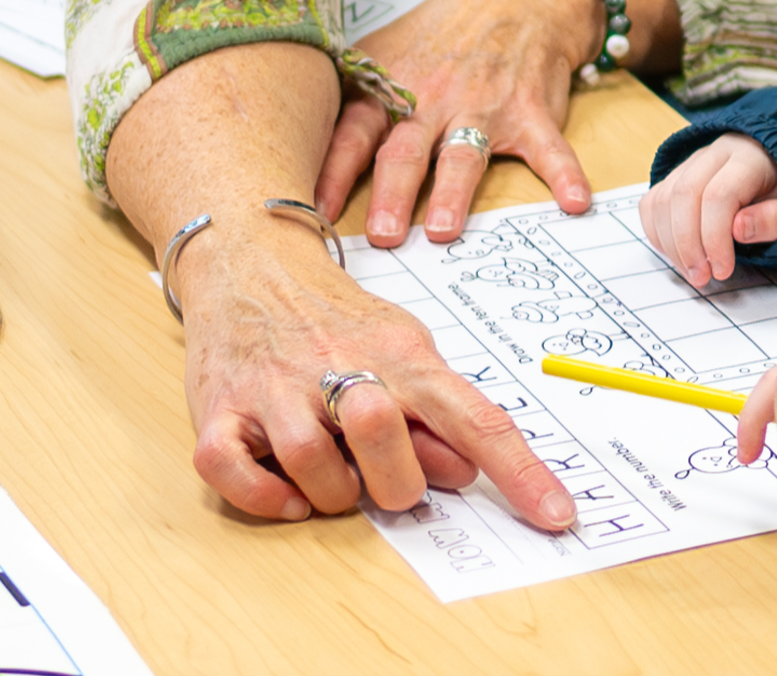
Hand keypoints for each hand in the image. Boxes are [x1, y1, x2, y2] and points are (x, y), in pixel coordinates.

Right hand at [170, 215, 578, 532]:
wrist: (247, 258)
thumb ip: (435, 414)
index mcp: (399, 356)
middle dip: (395, 484)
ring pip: (312, 464)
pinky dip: (263, 498)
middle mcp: (336, 365)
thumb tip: (465, 472)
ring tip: (333, 477)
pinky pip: (230, 471)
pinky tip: (287, 494)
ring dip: (332, 495)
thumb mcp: (400, 348)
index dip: (519, 472)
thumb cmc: (334, 318)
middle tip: (384, 475)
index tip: (557, 518)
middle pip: (384, 441)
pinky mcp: (218, 407)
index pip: (473, 418)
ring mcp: (273, 387)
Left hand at [318, 0, 600, 245]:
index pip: (352, 135)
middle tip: (381, 235)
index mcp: (389, 89)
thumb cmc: (440, 36)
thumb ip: (348, 99)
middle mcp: (432, 100)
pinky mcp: (529, 114)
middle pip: (405, 151)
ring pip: (463, 154)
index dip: (332, 173)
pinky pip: (549, 150)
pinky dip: (565, 175)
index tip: (314, 211)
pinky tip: (573, 203)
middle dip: (391, 194)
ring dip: (454, 193)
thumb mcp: (383, 53)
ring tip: (443, 230)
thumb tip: (297, 142)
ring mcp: (483, 107)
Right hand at [639, 132, 776, 289]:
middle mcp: (714, 154)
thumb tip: (738, 229)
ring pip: (663, 198)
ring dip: (671, 243)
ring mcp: (690, 163)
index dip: (715, 238)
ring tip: (691, 272)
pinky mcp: (675, 176)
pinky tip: (677, 254)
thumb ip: (775, 218)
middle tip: (701, 278)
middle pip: (684, 195)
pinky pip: (653, 202)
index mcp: (748, 158)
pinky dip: (657, 232)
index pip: (719, 195)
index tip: (723, 270)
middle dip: (687, 244)